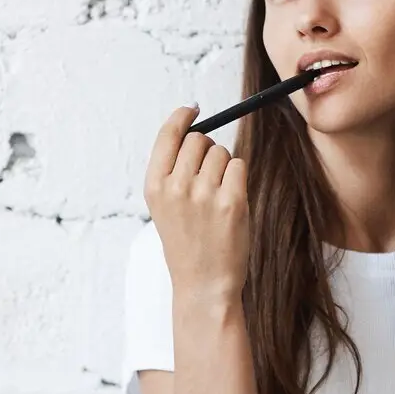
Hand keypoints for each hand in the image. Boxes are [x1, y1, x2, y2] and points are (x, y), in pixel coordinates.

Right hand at [143, 106, 248, 302]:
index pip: (168, 134)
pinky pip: (239, 166)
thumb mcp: (164, 207)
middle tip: (207, 177)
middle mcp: (176, 186)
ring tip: (216, 198)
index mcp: (154, 186)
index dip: (182, 117)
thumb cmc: (186, 243)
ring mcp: (205, 193)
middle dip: (206, 150)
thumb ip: (172, 171)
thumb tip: (194, 128)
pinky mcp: (232, 201)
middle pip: (199, 139)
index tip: (192, 109)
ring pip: (221, 152)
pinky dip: (238, 179)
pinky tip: (230, 202)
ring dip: (223, 167)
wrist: (203, 285)